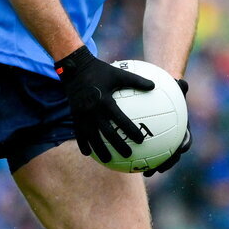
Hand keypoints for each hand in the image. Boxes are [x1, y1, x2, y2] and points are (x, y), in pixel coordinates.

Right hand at [55, 46, 154, 161]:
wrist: (74, 68)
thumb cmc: (100, 70)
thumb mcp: (119, 73)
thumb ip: (136, 80)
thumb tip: (153, 85)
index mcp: (105, 101)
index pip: (120, 120)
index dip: (131, 131)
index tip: (141, 140)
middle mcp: (93, 110)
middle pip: (107, 133)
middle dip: (118, 145)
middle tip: (129, 155)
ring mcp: (82, 115)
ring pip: (92, 137)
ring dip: (100, 150)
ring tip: (108, 160)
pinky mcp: (74, 116)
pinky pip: (78, 133)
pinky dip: (83, 144)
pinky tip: (88, 154)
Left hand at [144, 79, 190, 176]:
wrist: (159, 96)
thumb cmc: (167, 91)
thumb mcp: (172, 87)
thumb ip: (178, 87)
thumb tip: (182, 82)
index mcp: (181, 130)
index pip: (185, 140)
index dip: (184, 146)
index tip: (181, 150)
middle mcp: (172, 140)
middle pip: (173, 155)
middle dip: (167, 164)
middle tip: (159, 169)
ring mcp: (161, 144)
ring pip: (158, 158)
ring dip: (152, 167)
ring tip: (144, 172)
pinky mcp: (148, 145)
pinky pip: (143, 152)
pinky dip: (136, 157)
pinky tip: (124, 160)